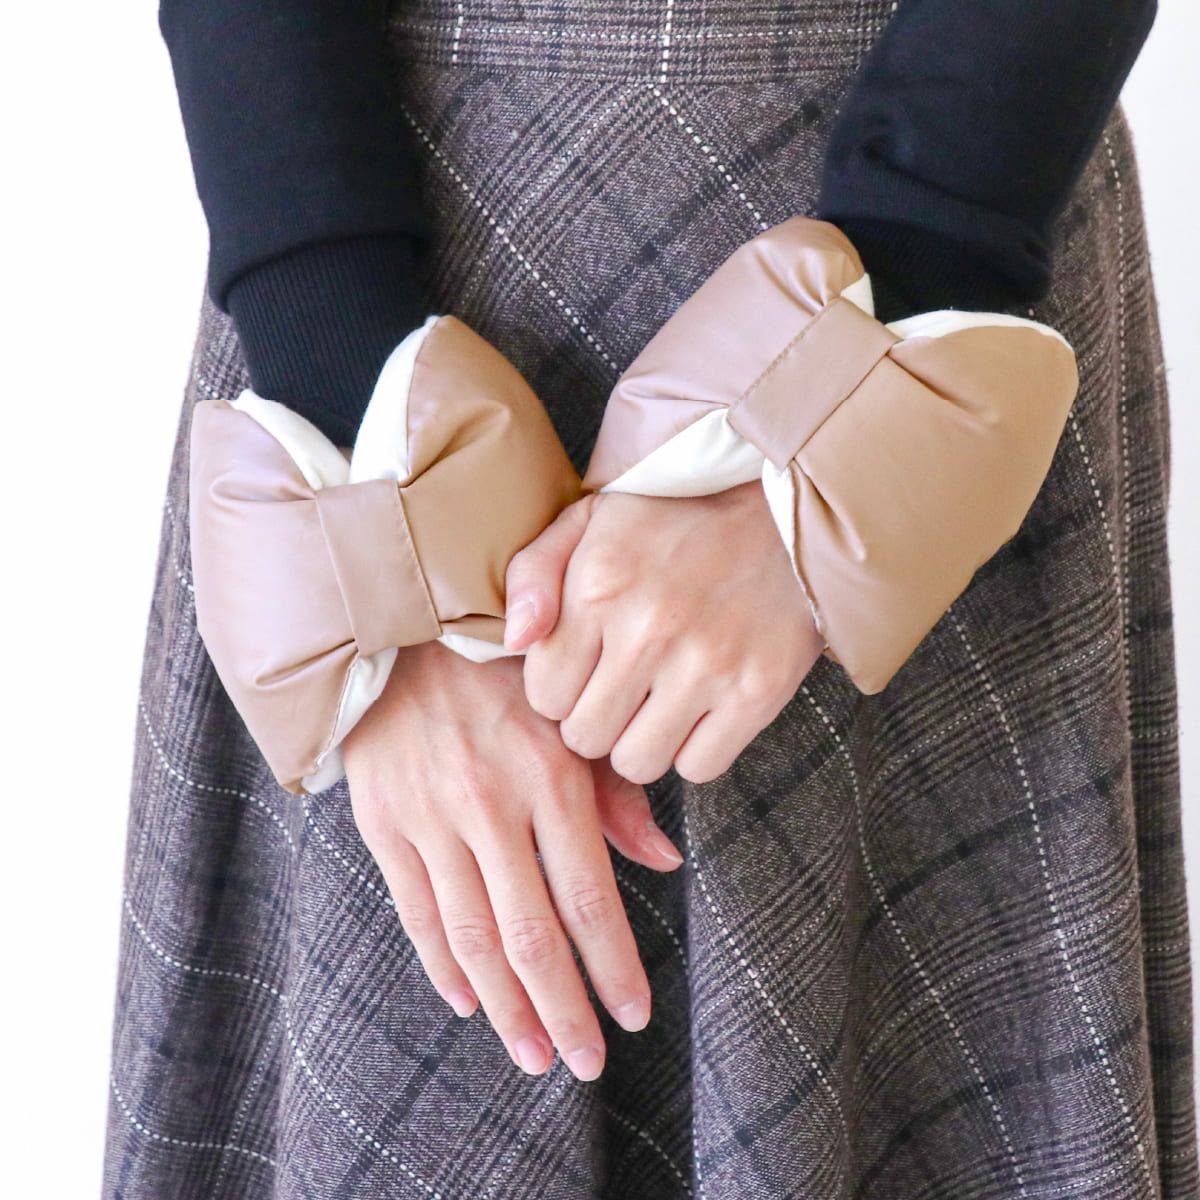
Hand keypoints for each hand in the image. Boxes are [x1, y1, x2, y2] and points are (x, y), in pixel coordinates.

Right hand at [341, 640, 682, 1081]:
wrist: (404, 627)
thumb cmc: (506, 670)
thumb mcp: (571, 715)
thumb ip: (617, 793)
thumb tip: (666, 864)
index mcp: (550, 776)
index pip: (589, 898)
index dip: (613, 966)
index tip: (634, 1014)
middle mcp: (491, 805)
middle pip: (532, 935)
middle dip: (564, 1009)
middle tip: (587, 1062)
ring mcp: (431, 818)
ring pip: (473, 939)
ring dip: (507, 1008)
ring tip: (535, 1056)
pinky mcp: (384, 823)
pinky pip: (416, 912)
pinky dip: (443, 967)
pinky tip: (469, 1003)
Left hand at [503, 482, 823, 783]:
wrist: (785, 513)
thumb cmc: (675, 522)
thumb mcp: (591, 520)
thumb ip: (533, 573)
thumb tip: (515, 641)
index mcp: (599, 586)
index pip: (544, 696)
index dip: (559, 690)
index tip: (585, 669)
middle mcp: (649, 629)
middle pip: (585, 738)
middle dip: (594, 720)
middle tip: (621, 688)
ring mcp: (707, 664)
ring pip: (637, 762)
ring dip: (640, 741)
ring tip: (656, 701)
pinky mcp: (758, 692)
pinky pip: (699, 767)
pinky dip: (694, 750)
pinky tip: (698, 710)